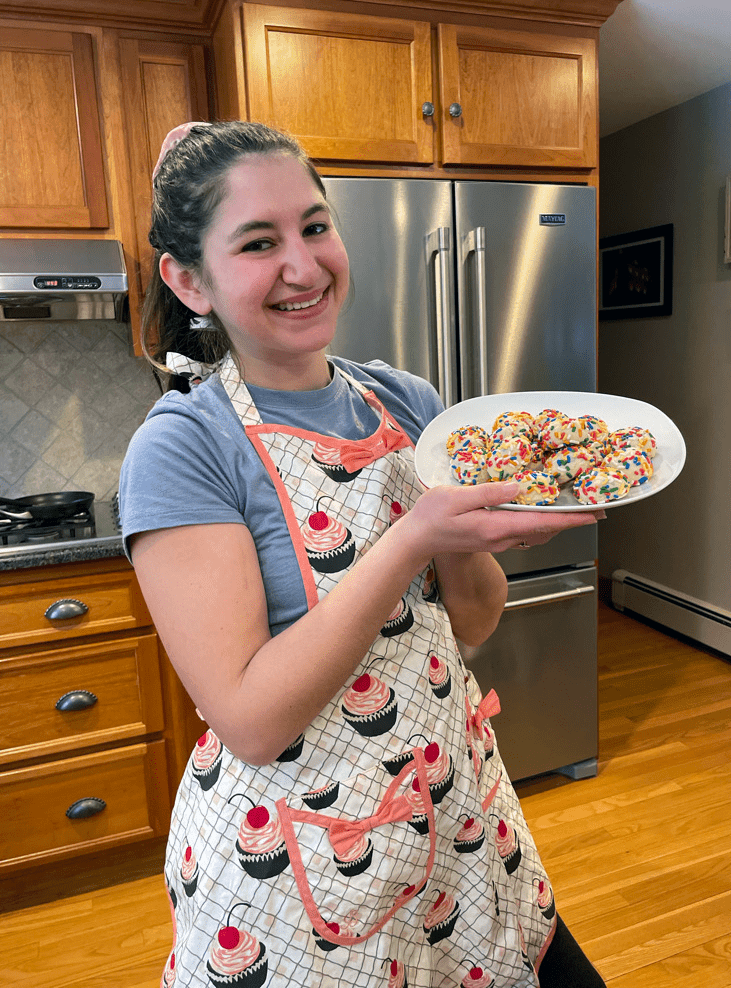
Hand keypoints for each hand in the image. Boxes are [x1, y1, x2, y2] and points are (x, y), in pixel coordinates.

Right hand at [403, 480, 604, 559]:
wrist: (417, 540)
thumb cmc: (431, 517)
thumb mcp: (455, 496)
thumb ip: (488, 492)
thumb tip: (517, 486)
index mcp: (495, 526)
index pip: (541, 523)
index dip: (570, 519)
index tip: (593, 514)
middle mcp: (502, 538)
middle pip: (545, 530)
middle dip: (572, 520)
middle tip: (596, 509)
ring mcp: (499, 541)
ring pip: (537, 532)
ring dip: (558, 522)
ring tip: (577, 510)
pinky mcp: (494, 539)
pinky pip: (525, 532)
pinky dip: (542, 523)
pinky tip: (544, 512)